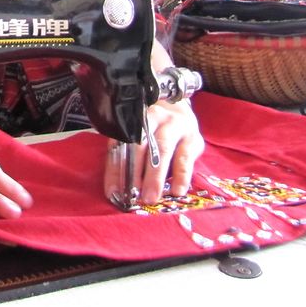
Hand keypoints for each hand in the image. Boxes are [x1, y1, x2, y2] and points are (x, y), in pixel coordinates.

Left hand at [103, 43, 204, 205]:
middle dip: (135, 172)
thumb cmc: (152, 128)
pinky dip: (181, 175)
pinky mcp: (193, 138)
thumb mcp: (137, 135)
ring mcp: (175, 126)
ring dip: (155, 176)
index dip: (116, 168)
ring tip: (151, 197)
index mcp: (134, 116)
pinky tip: (177, 190)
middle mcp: (154, 117)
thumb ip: (124, 155)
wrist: (180, 109)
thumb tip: (114, 188)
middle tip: (132, 195)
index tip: (112, 191)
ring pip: (162, 149)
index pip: (121, 143)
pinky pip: (185, 157)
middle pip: (141, 144)